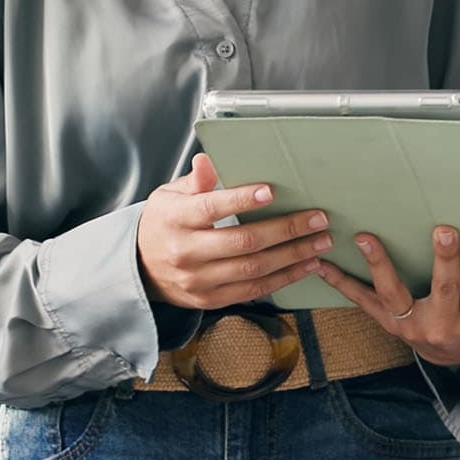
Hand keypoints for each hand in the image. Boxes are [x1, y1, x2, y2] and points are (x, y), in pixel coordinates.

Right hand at [136, 154, 333, 310]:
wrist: (139, 268)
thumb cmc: (164, 223)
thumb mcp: (170, 196)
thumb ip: (196, 181)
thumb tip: (208, 160)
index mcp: (176, 219)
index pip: (211, 208)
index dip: (241, 199)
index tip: (270, 191)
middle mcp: (187, 252)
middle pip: (242, 242)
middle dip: (285, 230)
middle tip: (317, 218)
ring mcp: (199, 280)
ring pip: (253, 269)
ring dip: (292, 256)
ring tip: (320, 243)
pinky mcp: (210, 299)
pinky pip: (253, 290)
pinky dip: (284, 278)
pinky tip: (305, 266)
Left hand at [314, 228, 459, 366]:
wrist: (454, 358)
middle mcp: (443, 326)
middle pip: (445, 290)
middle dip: (446, 261)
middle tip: (445, 231)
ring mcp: (412, 325)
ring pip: (396, 294)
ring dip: (381, 265)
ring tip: (368, 238)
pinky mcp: (386, 322)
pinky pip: (361, 302)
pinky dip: (340, 282)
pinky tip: (321, 262)